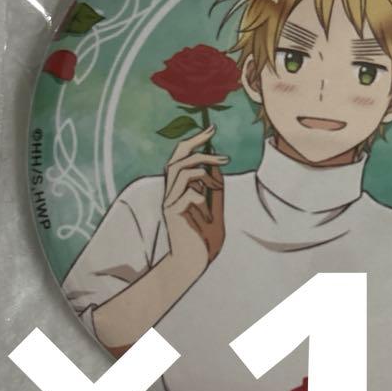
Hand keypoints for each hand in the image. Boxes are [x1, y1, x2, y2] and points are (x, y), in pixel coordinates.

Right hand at [161, 122, 227, 282]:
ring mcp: (169, 202)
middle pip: (177, 159)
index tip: (211, 128)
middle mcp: (169, 193)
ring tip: (217, 189)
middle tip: (222, 153)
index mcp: (178, 188)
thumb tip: (216, 162)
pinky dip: (202, 199)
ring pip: (183, 173)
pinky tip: (207, 215)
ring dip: (205, 175)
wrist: (194, 262)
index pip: (180, 157)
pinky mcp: (172, 214)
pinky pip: (190, 195)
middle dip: (199, 149)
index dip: (194, 141)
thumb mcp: (214, 205)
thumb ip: (213, 186)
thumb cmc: (203, 236)